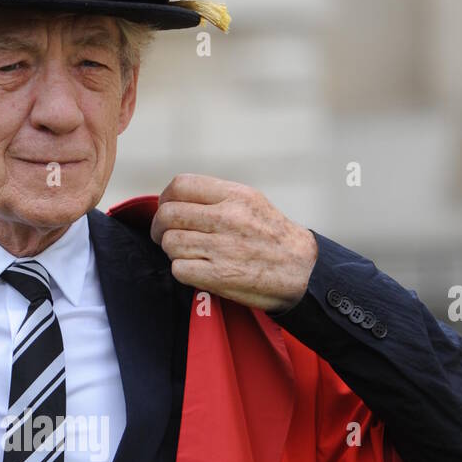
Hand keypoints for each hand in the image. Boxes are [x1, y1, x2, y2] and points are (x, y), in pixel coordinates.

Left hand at [149, 174, 317, 312]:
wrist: (301, 270)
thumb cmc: (272, 236)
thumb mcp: (251, 202)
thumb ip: (216, 196)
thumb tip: (176, 198)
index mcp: (235, 195)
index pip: (180, 186)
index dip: (165, 199)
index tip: (168, 210)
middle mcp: (227, 218)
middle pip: (168, 215)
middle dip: (160, 227)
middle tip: (165, 236)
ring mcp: (222, 248)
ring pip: (171, 243)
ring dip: (173, 251)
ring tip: (188, 254)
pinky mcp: (218, 276)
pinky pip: (178, 269)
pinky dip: (182, 270)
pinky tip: (196, 269)